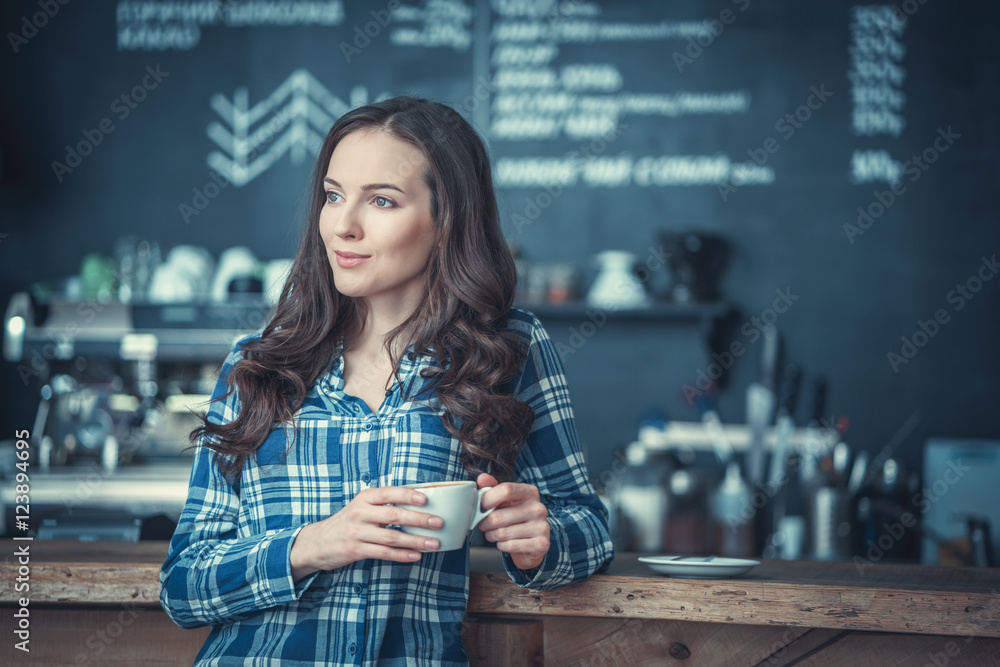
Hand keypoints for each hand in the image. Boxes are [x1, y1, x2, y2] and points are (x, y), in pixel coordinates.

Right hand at [290, 486, 443, 580]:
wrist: (317, 542)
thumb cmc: (347, 522)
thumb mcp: (361, 507)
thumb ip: (383, 505)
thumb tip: (419, 505)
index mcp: (364, 498)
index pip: (388, 493)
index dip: (407, 495)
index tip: (426, 499)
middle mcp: (360, 513)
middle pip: (394, 515)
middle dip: (419, 519)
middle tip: (438, 522)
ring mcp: (357, 532)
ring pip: (391, 537)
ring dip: (415, 541)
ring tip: (434, 544)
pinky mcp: (356, 551)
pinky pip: (383, 553)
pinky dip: (401, 555)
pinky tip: (415, 556)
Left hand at [476, 473, 549, 570]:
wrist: (531, 543)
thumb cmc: (514, 518)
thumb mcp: (504, 501)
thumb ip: (492, 488)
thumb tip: (482, 478)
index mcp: (529, 492)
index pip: (506, 490)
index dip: (488, 499)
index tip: (481, 506)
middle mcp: (538, 508)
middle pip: (499, 516)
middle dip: (485, 523)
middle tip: (484, 525)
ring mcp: (542, 526)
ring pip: (502, 533)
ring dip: (492, 536)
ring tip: (494, 534)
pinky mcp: (541, 544)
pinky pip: (510, 545)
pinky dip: (502, 546)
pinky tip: (505, 543)